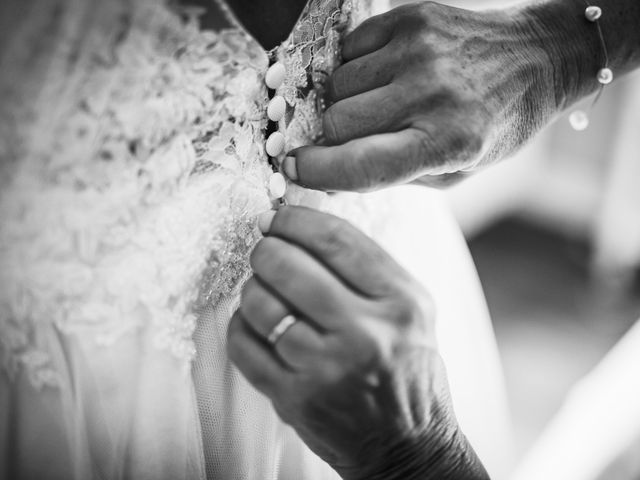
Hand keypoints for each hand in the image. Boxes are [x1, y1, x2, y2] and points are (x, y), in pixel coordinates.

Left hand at [227, 206, 487, 478]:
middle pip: (290, 266)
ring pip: (261, 305)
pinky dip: (240, 326)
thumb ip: (367, 267)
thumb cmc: (406, 371)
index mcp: (400, 302)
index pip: (336, 240)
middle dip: (266, 250)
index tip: (277, 218)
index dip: (295, 220)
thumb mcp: (411, 309)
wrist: (406, 445)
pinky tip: (254, 325)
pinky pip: (244, 346)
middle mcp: (365, 333)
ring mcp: (327, 369)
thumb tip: (303, 227)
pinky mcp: (295, 398)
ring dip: (252, 289)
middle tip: (264, 252)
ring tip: (262, 292)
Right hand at [282, 1, 559, 191]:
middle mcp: (431, 94)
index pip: (361, 165)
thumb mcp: (453, 172)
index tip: (294, 169)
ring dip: (344, 102)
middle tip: (350, 138)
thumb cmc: (492, 126)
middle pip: (336, 122)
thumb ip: (392, 176)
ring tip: (379, 104)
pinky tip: (383, 77)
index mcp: (446, 143)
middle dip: (333, 137)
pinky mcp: (410, 19)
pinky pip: (348, 51)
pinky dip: (354, 70)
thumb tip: (328, 172)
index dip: (317, 172)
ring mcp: (419, 51)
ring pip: (337, 86)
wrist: (536, 58)